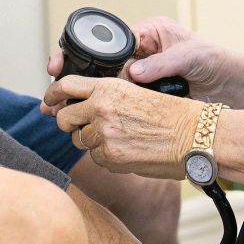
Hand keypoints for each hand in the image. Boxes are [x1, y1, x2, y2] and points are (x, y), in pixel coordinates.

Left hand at [41, 75, 197, 180]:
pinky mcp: (110, 157)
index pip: (65, 85)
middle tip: (81, 127)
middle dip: (69, 123)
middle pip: (64, 117)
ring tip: (120, 139)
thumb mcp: (136, 93)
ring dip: (93, 142)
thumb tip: (81, 109)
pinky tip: (129, 151)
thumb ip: (106, 98)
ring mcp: (103, 134)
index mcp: (108, 87)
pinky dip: (107, 157)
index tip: (49, 100)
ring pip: (80, 141)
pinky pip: (97, 158)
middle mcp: (100, 108)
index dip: (52, 94)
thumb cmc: (172, 114)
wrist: (194, 136)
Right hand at [43, 15, 240, 100]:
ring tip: (56, 112)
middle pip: (94, 66)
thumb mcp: (189, 55)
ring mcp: (138, 75)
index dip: (76, 54)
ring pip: (100, 86)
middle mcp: (136, 53)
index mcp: (143, 35)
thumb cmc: (213, 59)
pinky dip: (99, 111)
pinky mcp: (143, 95)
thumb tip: (133, 73)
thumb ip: (161, 63)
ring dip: (78, 99)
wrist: (233, 83)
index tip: (58, 66)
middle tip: (50, 95)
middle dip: (69, 80)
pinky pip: (116, 102)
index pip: (101, 43)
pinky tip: (83, 123)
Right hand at [126, 16, 240, 102]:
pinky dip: (142, 102)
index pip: (124, 43)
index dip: (120, 59)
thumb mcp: (185, 57)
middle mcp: (148, 49)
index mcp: (153, 31)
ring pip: (128, 83)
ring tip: (142, 100)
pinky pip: (139, 96)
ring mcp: (151, 70)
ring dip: (135, 92)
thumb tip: (132, 72)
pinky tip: (147, 107)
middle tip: (132, 92)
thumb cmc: (213, 60)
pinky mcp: (155, 88)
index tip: (121, 76)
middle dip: (126, 79)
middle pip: (122, 64)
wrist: (231, 84)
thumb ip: (158, 64)